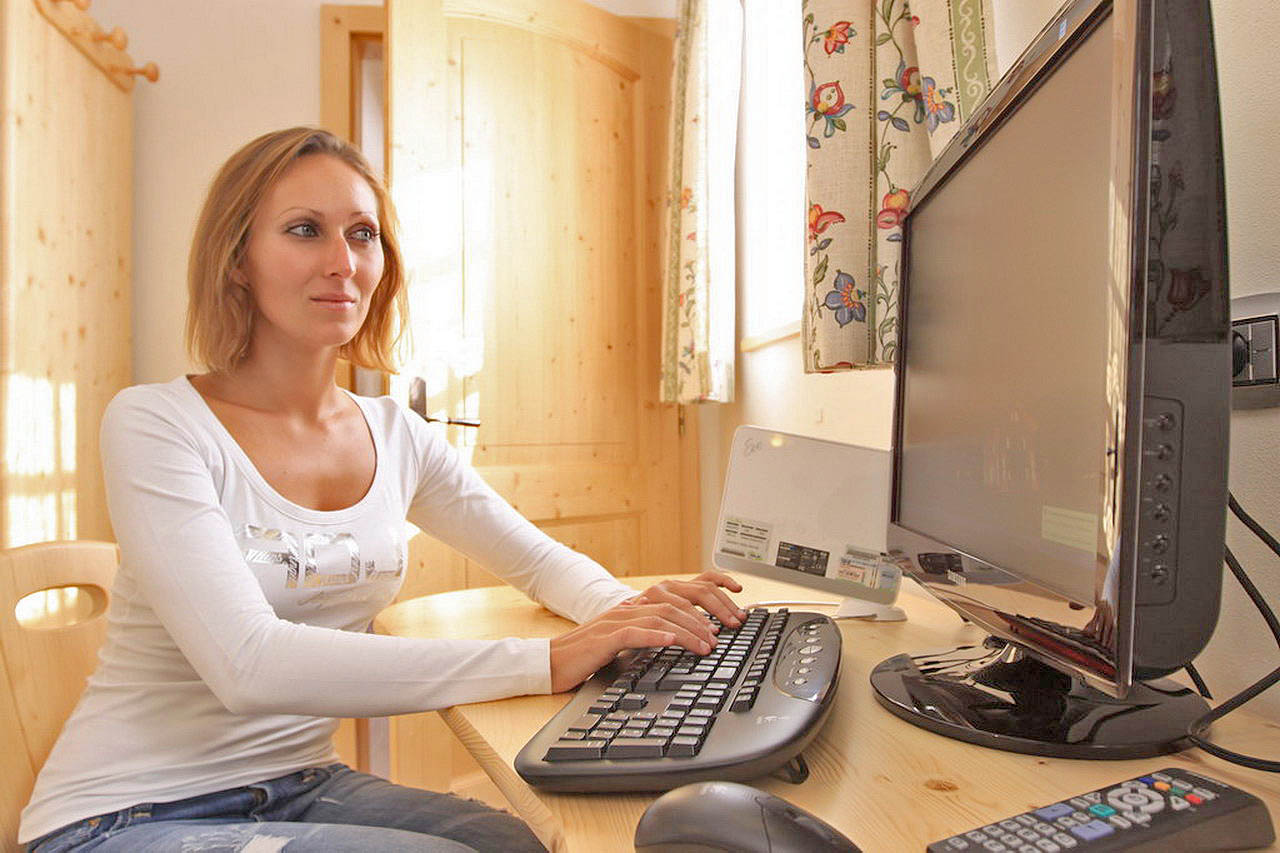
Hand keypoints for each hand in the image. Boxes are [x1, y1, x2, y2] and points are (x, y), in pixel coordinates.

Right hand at [548, 571, 745, 692]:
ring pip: (660, 617)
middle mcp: (628, 608)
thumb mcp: (624, 644)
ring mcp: (615, 621)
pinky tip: (671, 642)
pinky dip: (655, 636)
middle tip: (722, 637)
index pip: (677, 594)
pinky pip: (634, 633)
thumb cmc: (587, 657)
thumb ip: (648, 637)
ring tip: (706, 645)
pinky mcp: (604, 638)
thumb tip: (680, 641)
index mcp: (635, 608)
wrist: (551, 663)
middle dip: (704, 619)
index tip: (731, 609)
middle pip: (675, 604)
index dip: (706, 596)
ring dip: (687, 631)